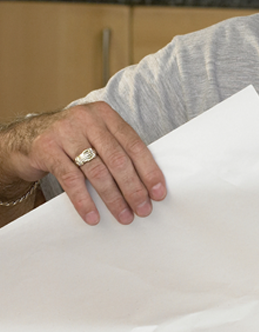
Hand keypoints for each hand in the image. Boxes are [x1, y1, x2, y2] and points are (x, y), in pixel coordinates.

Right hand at [8, 102, 165, 224]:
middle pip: (118, 159)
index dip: (149, 171)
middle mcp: (87, 119)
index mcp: (106, 115)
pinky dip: (84, 201)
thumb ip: (118, 151)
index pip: (134, 145)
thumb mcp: (97, 137)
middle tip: (143, 209)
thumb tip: (148, 185)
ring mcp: (65, 132)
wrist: (27, 138)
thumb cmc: (73, 142)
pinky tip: (93, 216)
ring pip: (97, 171)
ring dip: (113, 198)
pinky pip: (71, 180)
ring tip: (124, 216)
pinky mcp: (47, 148)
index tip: (158, 193)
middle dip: (133, 188)